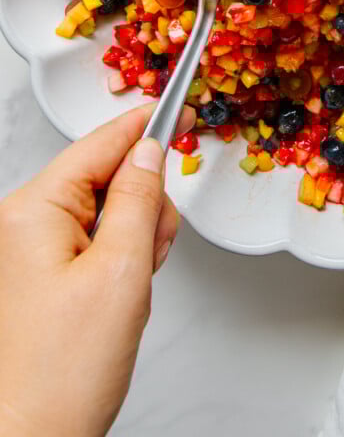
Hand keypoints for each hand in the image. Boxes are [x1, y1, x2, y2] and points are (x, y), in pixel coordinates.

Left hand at [0, 103, 194, 436]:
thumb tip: (152, 151)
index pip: (101, 144)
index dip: (146, 125)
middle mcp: (26, 222)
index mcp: (34, 210)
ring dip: (136, 239)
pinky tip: (121, 293)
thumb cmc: (61, 374)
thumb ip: (140, 201)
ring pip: (110, 210)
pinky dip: (123, 258)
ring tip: (131, 286)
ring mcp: (33, 248)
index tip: (181, 105)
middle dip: (143, 207)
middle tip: (147, 255)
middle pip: (109, 176)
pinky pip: (99, 239)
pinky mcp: (45, 271)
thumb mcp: (121, 273)